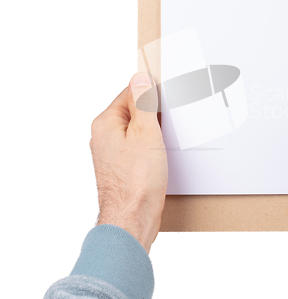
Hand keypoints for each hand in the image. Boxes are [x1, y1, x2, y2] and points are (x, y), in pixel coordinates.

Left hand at [90, 73, 166, 252]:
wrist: (132, 219)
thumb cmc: (137, 182)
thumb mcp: (146, 133)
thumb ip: (143, 103)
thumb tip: (140, 78)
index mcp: (106, 124)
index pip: (130, 93)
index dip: (151, 94)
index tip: (168, 97)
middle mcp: (105, 137)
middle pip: (134, 112)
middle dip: (154, 115)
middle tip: (170, 121)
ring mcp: (113, 153)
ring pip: (138, 131)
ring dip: (155, 133)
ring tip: (166, 141)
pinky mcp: (123, 167)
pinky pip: (140, 148)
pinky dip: (153, 147)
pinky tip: (163, 155)